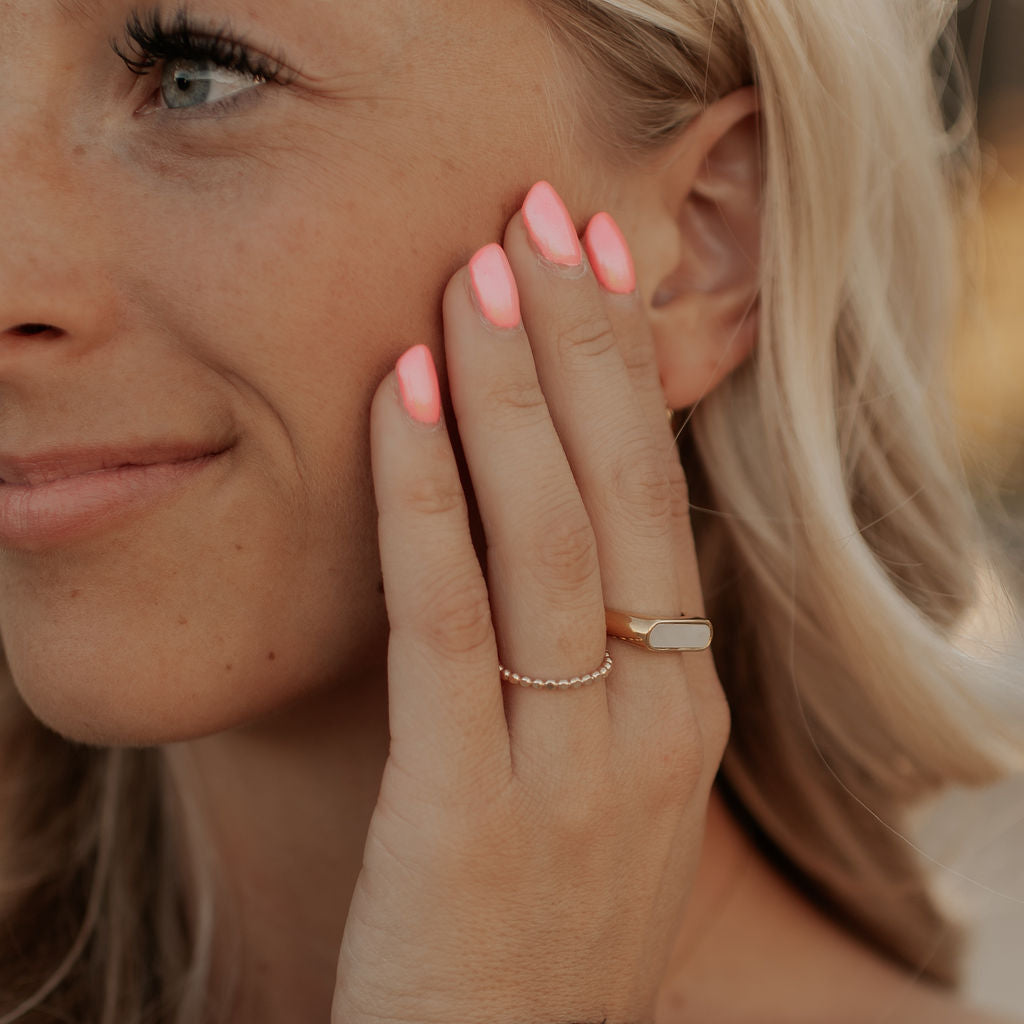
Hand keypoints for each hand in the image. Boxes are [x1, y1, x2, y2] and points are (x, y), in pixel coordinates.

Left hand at [333, 181, 729, 1023]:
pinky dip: (423, 504)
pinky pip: (447, 625)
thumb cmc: (544, 926)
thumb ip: (600, 671)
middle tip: (540, 217)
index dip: (625, 374)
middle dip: (579, 344)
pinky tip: (399, 397)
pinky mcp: (469, 818)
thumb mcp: (604, 790)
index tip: (592, 260)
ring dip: (506, 393)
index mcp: (684, 713)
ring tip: (474, 272)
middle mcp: (649, 727)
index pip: (662, 504)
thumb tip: (560, 534)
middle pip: (620, 494)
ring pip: (547, 541)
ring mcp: (570, 774)